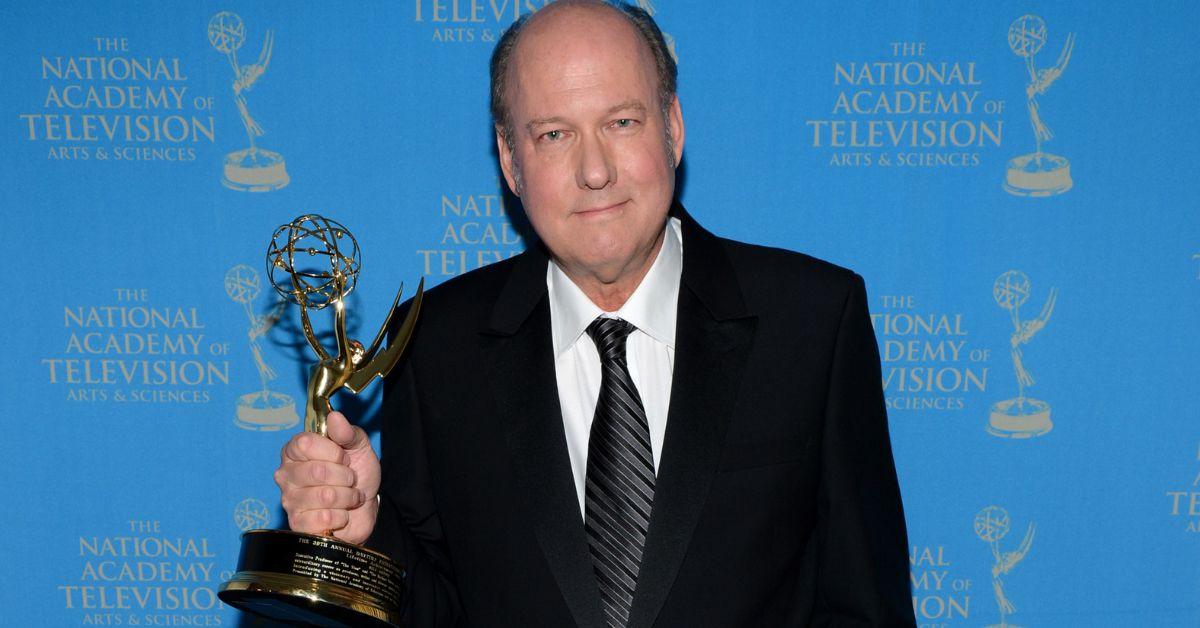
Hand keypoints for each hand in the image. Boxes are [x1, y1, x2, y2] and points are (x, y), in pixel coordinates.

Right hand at [275, 411, 379, 543]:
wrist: (364, 508)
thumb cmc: (357, 474)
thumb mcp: (359, 447)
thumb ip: (347, 432)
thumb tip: (335, 416)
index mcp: (295, 451)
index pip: (305, 443)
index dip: (332, 451)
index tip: (344, 457)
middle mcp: (286, 474)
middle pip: (317, 471)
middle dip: (345, 476)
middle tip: (350, 479)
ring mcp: (289, 501)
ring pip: (325, 496)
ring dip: (347, 496)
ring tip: (348, 496)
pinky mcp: (298, 524)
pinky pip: (325, 518)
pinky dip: (342, 516)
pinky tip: (340, 513)